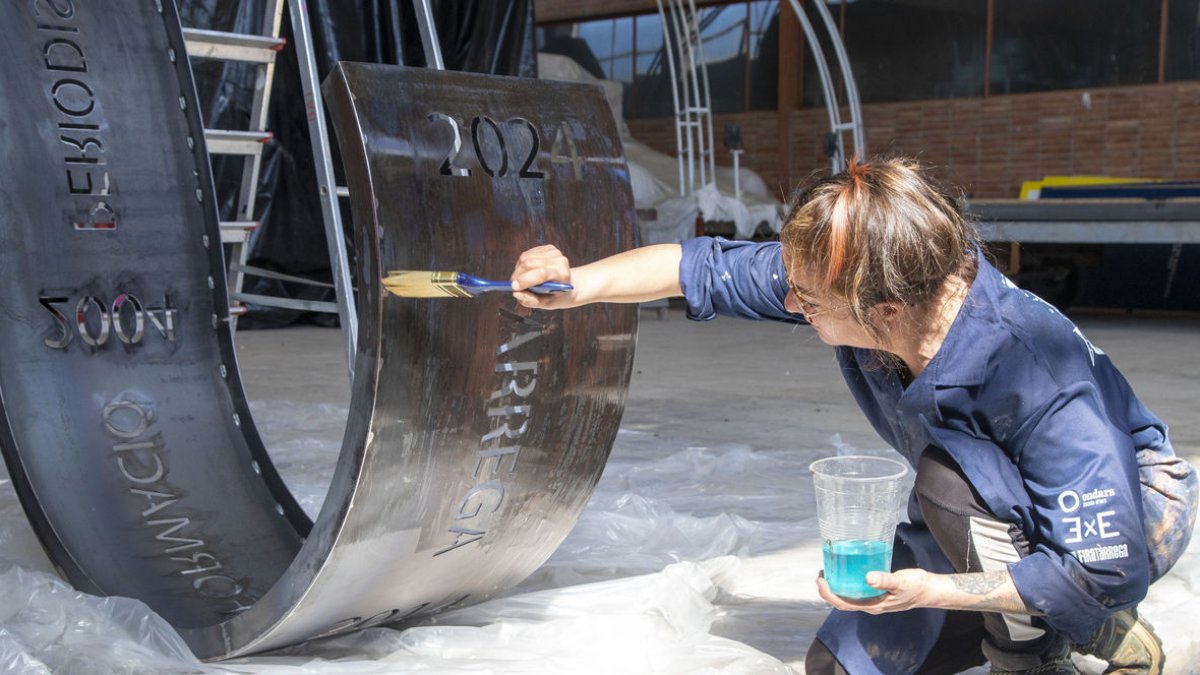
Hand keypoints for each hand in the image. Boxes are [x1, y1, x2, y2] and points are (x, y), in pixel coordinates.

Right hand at [510, 245, 577, 309]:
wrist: (567, 284)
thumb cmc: (557, 296)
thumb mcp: (546, 304)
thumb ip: (531, 301)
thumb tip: (517, 293)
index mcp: (563, 275)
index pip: (542, 273)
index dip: (526, 280)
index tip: (513, 287)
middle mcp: (560, 260)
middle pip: (529, 263)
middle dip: (517, 275)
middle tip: (513, 286)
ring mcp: (554, 252)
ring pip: (525, 258)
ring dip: (518, 270)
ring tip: (523, 280)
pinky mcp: (547, 248)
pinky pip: (526, 254)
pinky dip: (521, 265)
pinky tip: (528, 272)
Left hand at [816, 568, 933, 614]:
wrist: (929, 590)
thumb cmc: (916, 587)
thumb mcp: (901, 582)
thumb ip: (885, 580)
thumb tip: (868, 578)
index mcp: (873, 606)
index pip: (843, 604)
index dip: (829, 594)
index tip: (821, 580)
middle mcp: (870, 605)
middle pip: (842, 601)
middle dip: (828, 589)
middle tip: (821, 573)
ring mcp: (872, 599)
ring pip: (848, 595)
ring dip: (836, 586)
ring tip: (829, 571)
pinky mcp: (876, 592)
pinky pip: (856, 590)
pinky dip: (847, 581)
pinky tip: (847, 570)